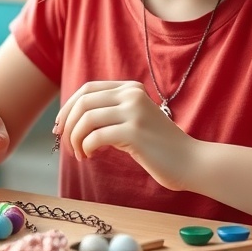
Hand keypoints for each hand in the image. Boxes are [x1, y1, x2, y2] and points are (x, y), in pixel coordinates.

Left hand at [56, 81, 192, 190]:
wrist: (190, 161)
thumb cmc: (158, 147)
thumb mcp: (134, 120)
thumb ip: (111, 113)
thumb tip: (73, 119)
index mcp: (131, 88)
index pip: (87, 89)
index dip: (68, 107)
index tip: (60, 127)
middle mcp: (132, 94)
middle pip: (83, 102)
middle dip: (67, 124)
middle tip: (65, 144)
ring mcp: (134, 112)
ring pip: (86, 119)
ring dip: (75, 139)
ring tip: (79, 154)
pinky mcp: (134, 132)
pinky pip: (95, 136)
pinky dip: (85, 148)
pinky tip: (89, 157)